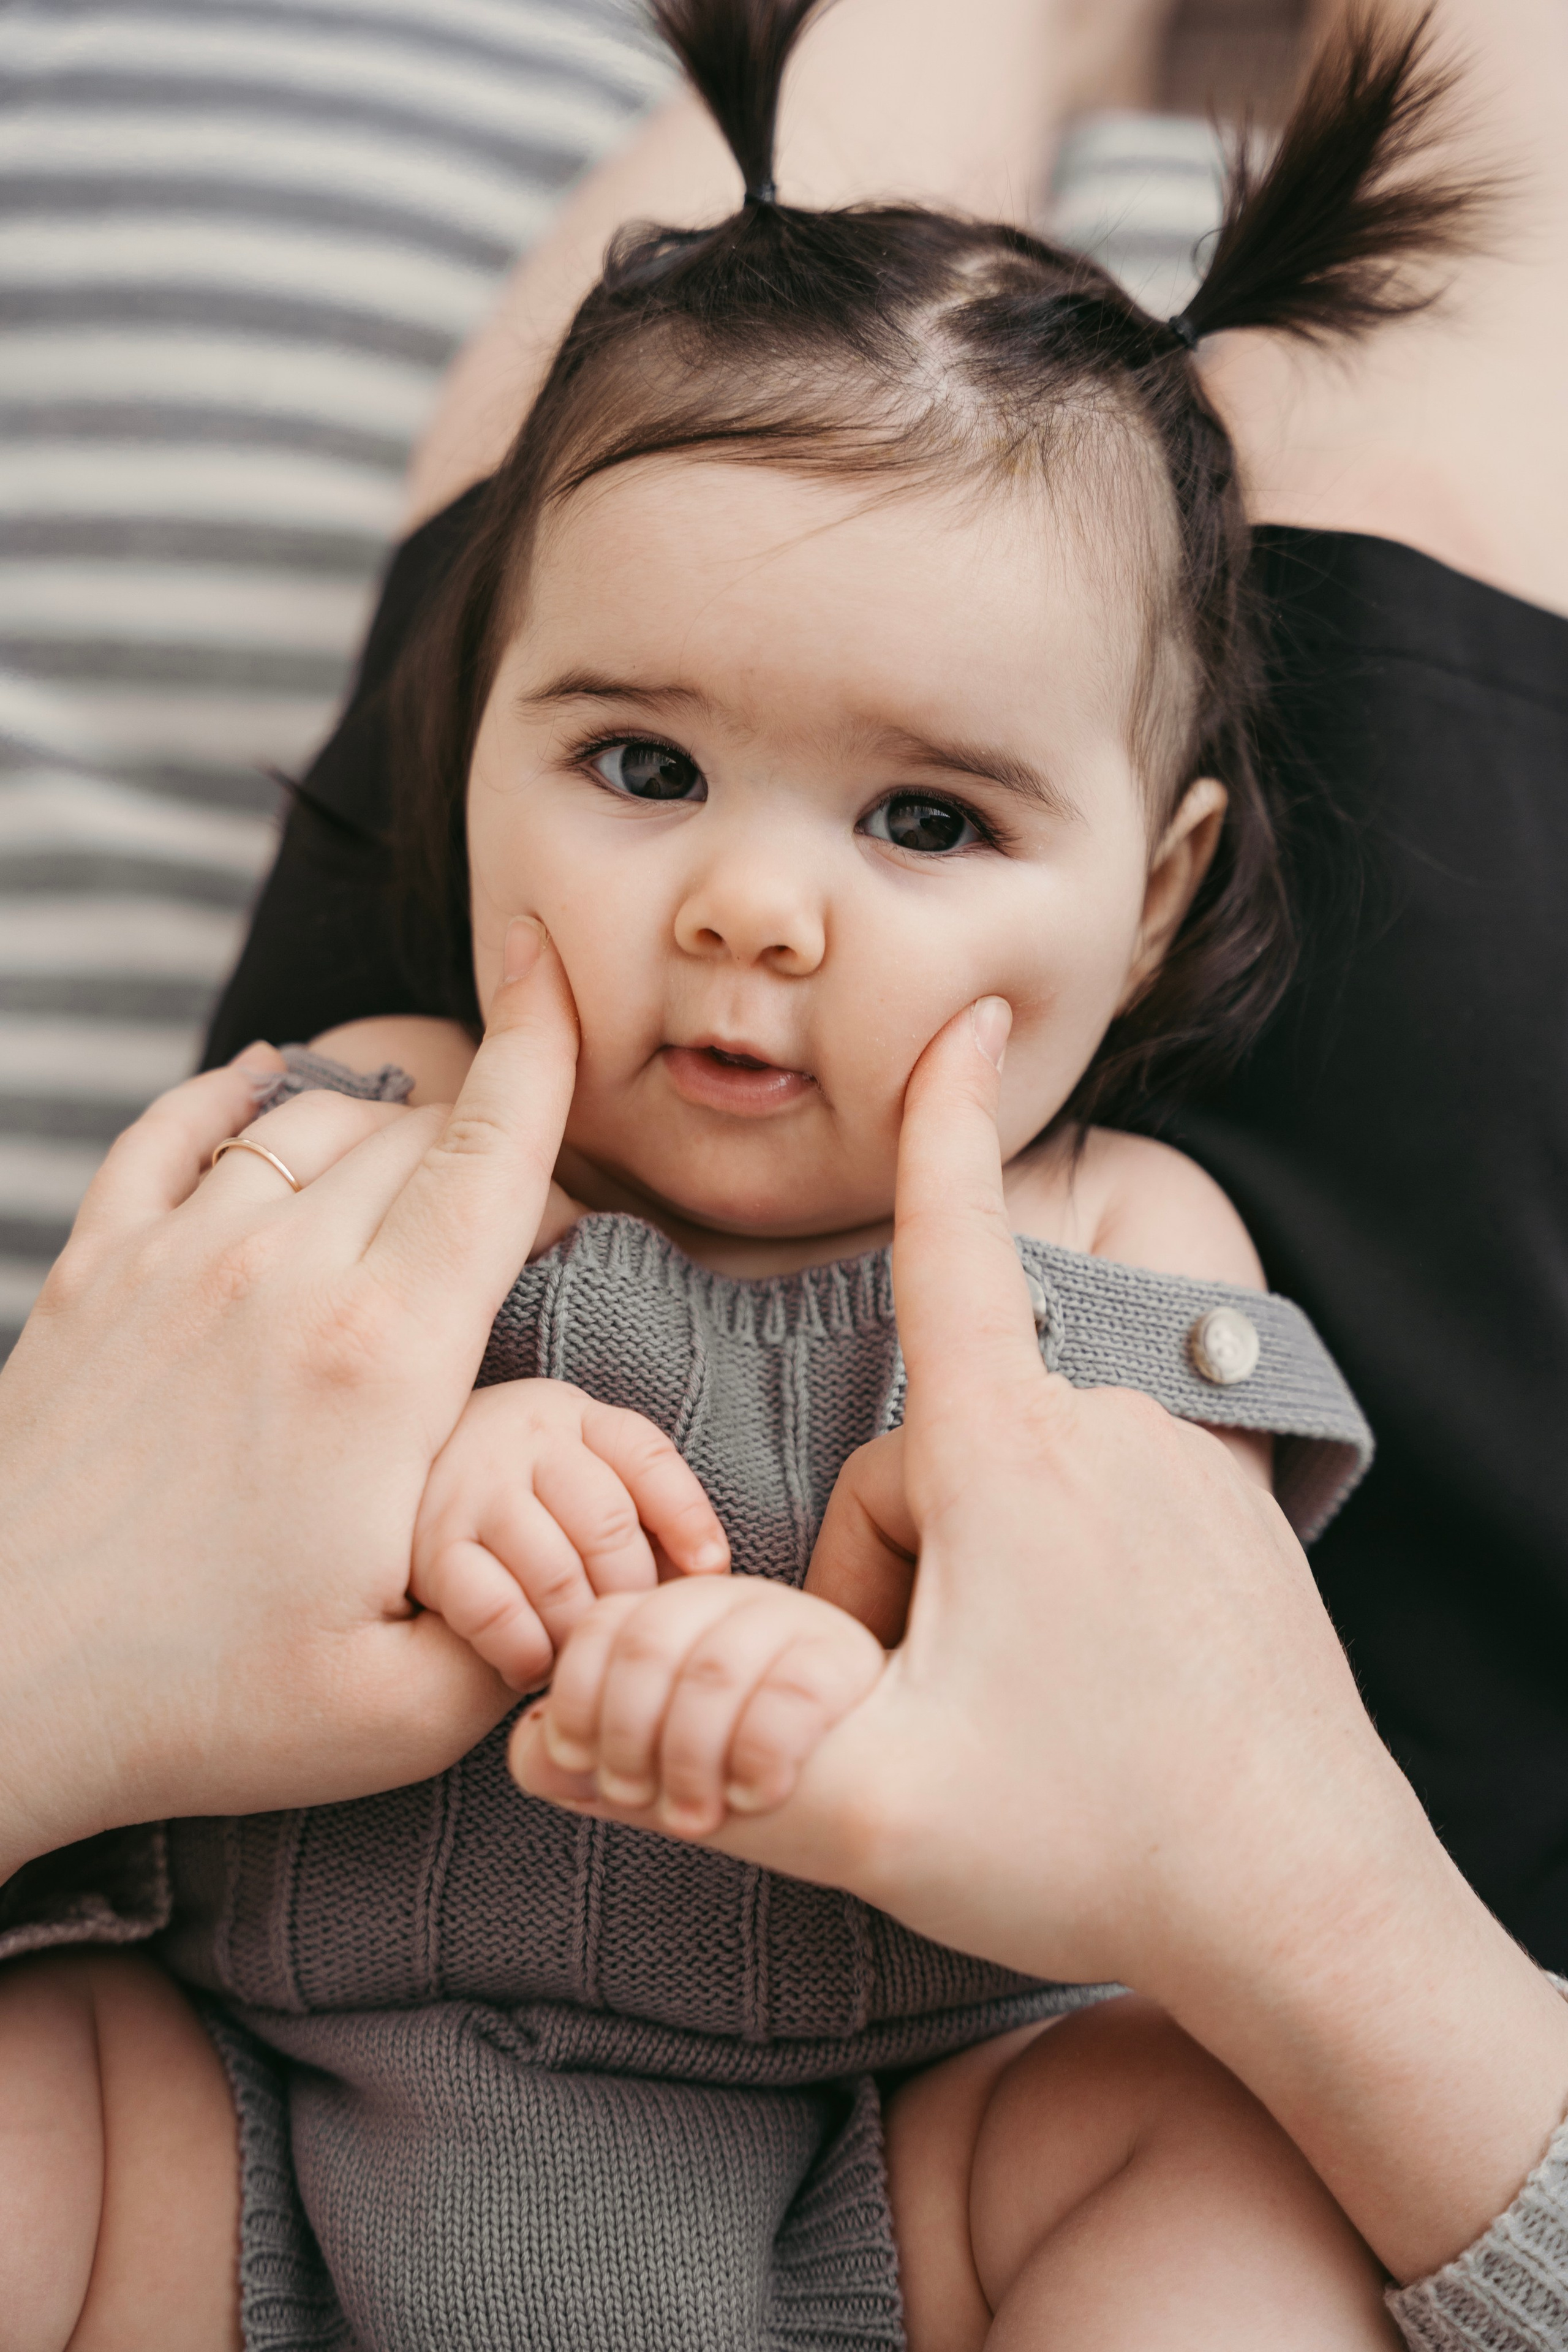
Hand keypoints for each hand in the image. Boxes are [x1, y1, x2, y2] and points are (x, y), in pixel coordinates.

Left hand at [0, 919, 577, 1877]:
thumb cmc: (196, 1702)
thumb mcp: (407, 1707)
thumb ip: (527, 1620)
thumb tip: (585, 1559)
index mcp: (385, 1361)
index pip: (492, 1159)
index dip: (540, 1047)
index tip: (550, 960)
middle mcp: (282, 1275)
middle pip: (416, 1135)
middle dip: (486, 1142)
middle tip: (512, 1231)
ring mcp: (174, 1262)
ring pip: (310, 1122)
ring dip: (382, 1127)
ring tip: (413, 1181)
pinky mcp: (91, 1275)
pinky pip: (172, 1133)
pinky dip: (232, 1096)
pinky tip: (263, 1089)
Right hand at [412, 1379, 729, 1691]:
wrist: (396, 1483)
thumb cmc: (522, 1497)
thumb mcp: (582, 1475)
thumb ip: (642, 1512)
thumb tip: (707, 1575)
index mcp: (572, 1415)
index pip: (646, 1456)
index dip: (689, 1518)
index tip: (710, 1572)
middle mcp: (521, 1437)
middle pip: (607, 1525)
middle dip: (630, 1595)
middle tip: (629, 1630)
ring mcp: (471, 1487)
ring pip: (556, 1575)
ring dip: (579, 1631)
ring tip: (583, 1650)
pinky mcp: (431, 1546)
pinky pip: (495, 1611)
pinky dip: (525, 1651)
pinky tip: (532, 1664)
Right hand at [515, 993, 1567, 2282]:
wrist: (1315, 1909)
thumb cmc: (1100, 1843)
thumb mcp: (871, 1813)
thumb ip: (704, 1763)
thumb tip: (552, 1747)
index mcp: (1014, 1461)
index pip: (954, 1253)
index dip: (939, 1128)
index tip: (966, 1019)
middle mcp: (1111, 1437)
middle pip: (926, 1460)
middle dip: (883, 1579)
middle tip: (916, 1715)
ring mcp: (1189, 1481)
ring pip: (1009, 1497)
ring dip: (967, 1593)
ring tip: (1008, 1723)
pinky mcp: (1236, 1531)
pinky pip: (1097, 1522)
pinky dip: (1055, 1593)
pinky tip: (1084, 1703)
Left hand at [536, 1576, 881, 1835]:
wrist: (853, 1806)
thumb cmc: (734, 1781)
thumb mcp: (643, 1773)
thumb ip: (571, 1760)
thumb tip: (532, 1747)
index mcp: (669, 1614)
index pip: (598, 1629)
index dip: (576, 1704)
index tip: (586, 1770)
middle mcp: (726, 1600)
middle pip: (647, 1646)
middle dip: (628, 1738)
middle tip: (637, 1803)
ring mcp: (790, 1620)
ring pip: (713, 1671)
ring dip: (691, 1762)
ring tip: (697, 1820)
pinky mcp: (845, 1656)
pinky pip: (788, 1694)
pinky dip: (761, 1757)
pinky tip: (756, 1796)